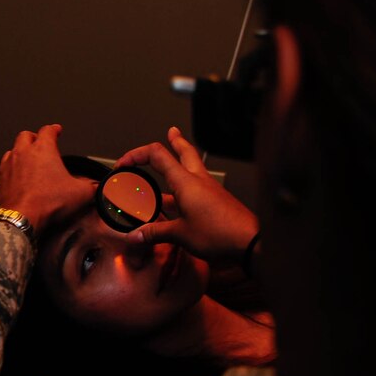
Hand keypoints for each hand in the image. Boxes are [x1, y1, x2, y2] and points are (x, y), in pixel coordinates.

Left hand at [0, 124, 94, 234]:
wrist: (21, 219)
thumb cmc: (47, 203)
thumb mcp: (80, 194)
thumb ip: (91, 188)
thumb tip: (97, 188)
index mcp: (42, 151)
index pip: (48, 131)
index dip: (53, 129)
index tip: (57, 130)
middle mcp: (21, 154)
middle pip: (24, 136)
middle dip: (32, 138)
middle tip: (38, 143)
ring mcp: (5, 169)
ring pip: (9, 154)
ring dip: (16, 156)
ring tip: (24, 164)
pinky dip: (3, 180)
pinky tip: (8, 185)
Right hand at [116, 127, 259, 263]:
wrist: (251, 242)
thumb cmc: (221, 234)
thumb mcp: (180, 235)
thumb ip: (156, 233)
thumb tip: (137, 235)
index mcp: (186, 181)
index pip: (157, 154)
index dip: (136, 154)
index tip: (124, 163)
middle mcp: (199, 180)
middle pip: (185, 150)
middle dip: (175, 140)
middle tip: (171, 133)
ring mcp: (210, 189)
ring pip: (192, 167)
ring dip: (179, 162)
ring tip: (168, 167)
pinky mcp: (217, 201)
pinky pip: (197, 188)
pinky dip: (185, 188)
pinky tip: (179, 201)